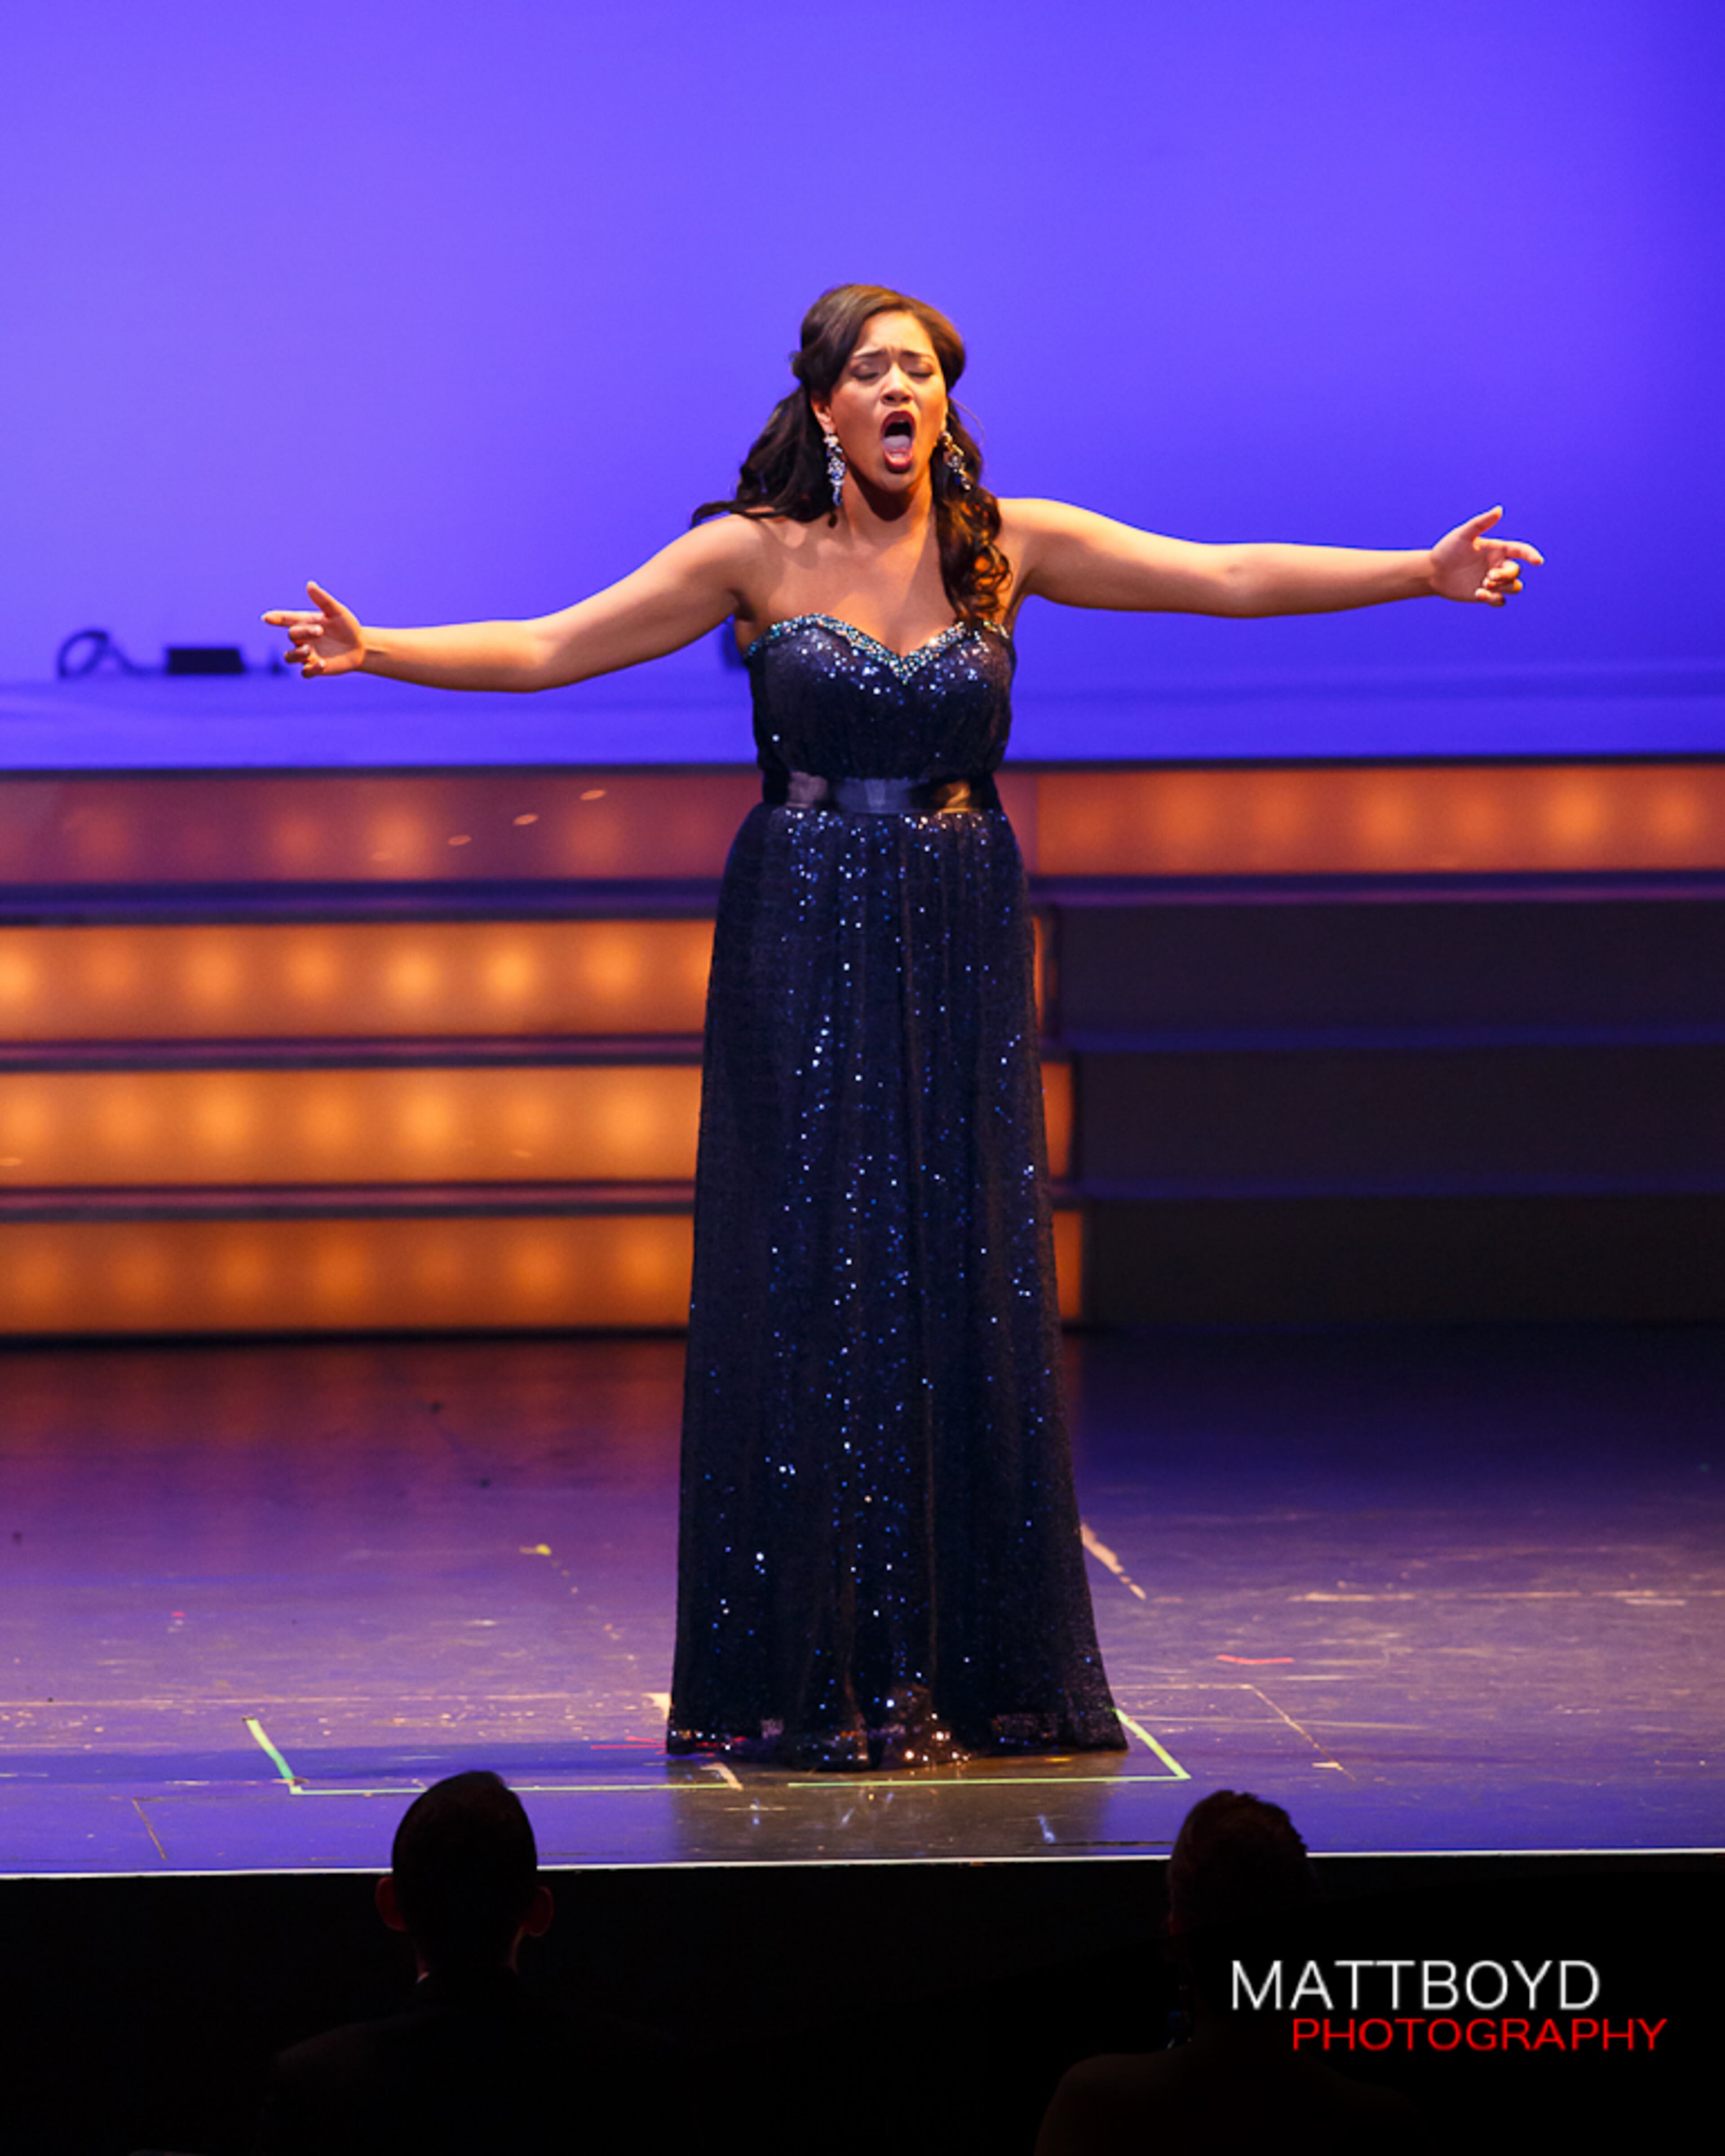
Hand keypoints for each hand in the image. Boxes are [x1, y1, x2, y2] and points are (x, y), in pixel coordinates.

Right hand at [261, 580, 364, 674]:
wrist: (360, 646)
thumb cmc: (347, 626)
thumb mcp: (337, 611)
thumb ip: (323, 600)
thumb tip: (310, 584)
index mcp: (305, 622)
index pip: (286, 619)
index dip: (275, 618)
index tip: (266, 618)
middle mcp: (303, 638)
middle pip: (292, 635)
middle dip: (302, 632)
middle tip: (320, 631)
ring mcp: (308, 654)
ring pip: (289, 657)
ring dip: (297, 654)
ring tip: (309, 650)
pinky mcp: (315, 668)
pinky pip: (305, 672)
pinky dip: (310, 669)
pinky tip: (322, 664)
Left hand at [1428, 507, 1543, 606]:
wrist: (1432, 571)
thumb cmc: (1447, 550)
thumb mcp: (1463, 535)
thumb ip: (1481, 523)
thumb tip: (1499, 509)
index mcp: (1497, 549)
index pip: (1521, 551)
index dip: (1531, 555)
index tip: (1538, 561)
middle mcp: (1498, 565)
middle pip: (1516, 572)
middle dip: (1505, 575)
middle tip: (1487, 576)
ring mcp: (1492, 581)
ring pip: (1513, 587)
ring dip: (1502, 588)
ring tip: (1483, 585)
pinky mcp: (1485, 594)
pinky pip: (1500, 601)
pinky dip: (1494, 600)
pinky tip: (1478, 594)